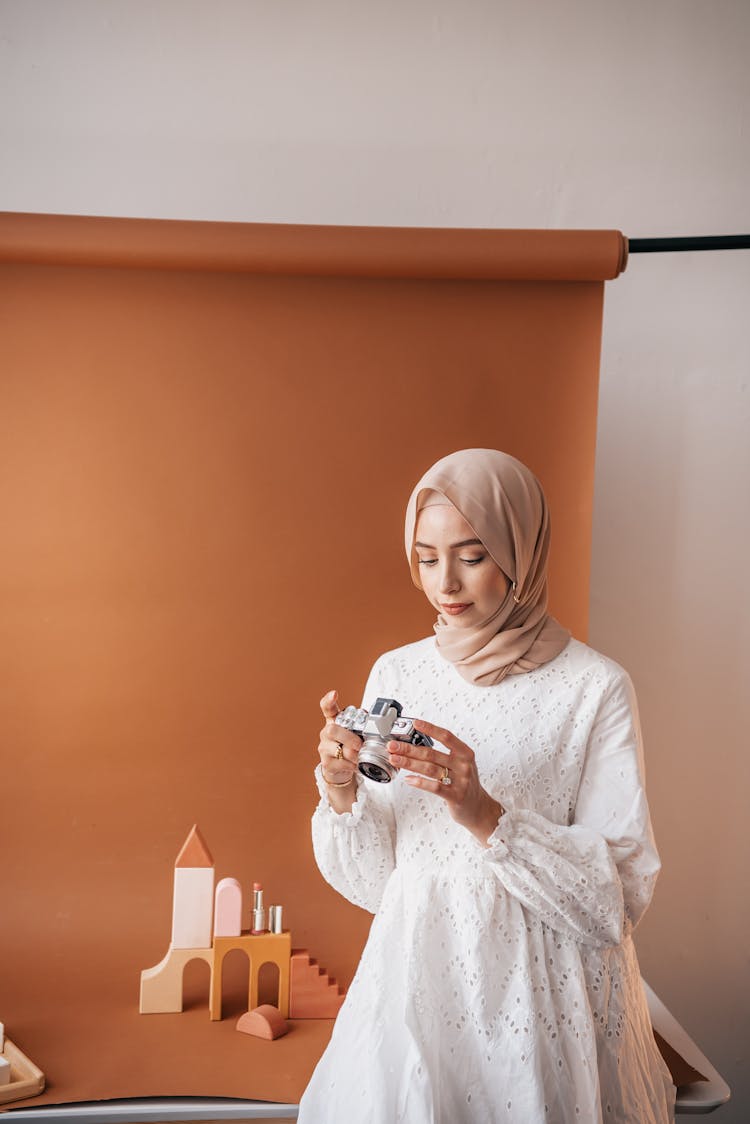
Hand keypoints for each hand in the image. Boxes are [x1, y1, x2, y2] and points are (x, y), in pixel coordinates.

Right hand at [318, 689, 358, 788]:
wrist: (340, 769)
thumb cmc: (350, 747)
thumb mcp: (356, 733)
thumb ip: (364, 724)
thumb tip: (376, 721)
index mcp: (334, 722)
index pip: (328, 708)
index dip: (329, 700)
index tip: (334, 694)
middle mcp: (326, 733)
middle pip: (332, 730)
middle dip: (349, 738)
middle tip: (360, 744)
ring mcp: (324, 748)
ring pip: (338, 749)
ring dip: (354, 754)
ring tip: (361, 756)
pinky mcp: (327, 763)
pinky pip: (341, 763)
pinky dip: (352, 765)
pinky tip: (356, 764)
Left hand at [387, 718, 503, 846]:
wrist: (478, 807)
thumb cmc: (465, 783)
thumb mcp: (461, 764)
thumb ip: (444, 755)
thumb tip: (415, 746)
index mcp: (465, 753)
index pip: (446, 736)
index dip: (430, 728)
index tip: (415, 723)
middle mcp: (464, 765)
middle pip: (432, 753)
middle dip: (409, 749)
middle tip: (393, 746)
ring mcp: (461, 781)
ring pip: (429, 769)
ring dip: (409, 763)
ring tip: (395, 759)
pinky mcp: (455, 796)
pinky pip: (434, 787)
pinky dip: (419, 782)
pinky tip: (408, 779)